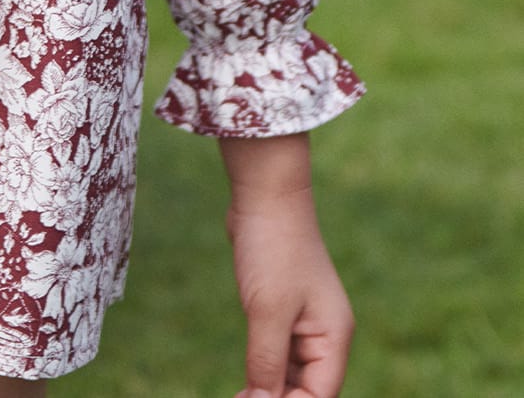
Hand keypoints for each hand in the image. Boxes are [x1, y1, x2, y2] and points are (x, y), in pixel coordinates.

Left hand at [226, 187, 354, 397]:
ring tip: (238, 397)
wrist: (265, 195)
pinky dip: (262, 371)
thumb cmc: (274, 249)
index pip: (319, 396)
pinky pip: (276, 355)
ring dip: (267, 391)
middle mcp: (324, 336)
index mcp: (334, 338)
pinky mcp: (281, 312)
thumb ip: (267, 362)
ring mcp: (303, 324)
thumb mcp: (268, 310)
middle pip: (306, 390)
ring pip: (290, 376)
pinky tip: (244, 384)